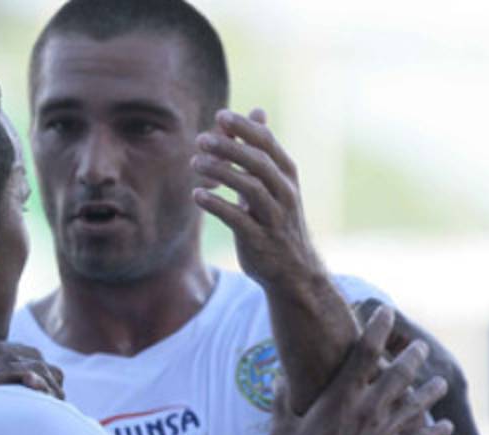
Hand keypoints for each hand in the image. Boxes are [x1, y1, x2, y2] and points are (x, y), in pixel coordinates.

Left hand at [0, 321, 64, 398]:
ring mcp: (49, 378)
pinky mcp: (58, 397)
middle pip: (5, 356)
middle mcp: (36, 361)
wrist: (39, 431)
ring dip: (3, 373)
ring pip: (25, 368)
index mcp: (20, 353)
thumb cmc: (8, 401)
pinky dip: (40, 384)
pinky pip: (49, 388)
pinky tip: (29, 383)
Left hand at [191, 108, 325, 289]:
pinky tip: (197, 195)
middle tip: (201, 139)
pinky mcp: (260, 240)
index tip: (220, 115)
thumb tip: (256, 111)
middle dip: (230, 147)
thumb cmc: (277, 217)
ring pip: (250, 187)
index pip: (267, 144)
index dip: (245, 128)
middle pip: (258, 162)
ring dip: (221, 173)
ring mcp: (274, 217)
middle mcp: (284, 192)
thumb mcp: (273, 181)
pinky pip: (238, 219)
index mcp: (286, 174)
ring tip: (194, 163)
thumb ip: (261, 148)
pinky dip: (217, 205)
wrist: (294, 269)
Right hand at [268, 306, 452, 434]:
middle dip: (412, 356)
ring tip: (439, 383)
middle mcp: (369, 410)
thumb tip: (279, 378)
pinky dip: (434, 433)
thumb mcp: (280, 430)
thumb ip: (279, 401)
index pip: (365, 354)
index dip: (377, 329)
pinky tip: (445, 428)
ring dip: (430, 392)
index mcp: (341, 398)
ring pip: (416, 406)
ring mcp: (385, 434)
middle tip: (419, 346)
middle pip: (399, 374)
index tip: (385, 312)